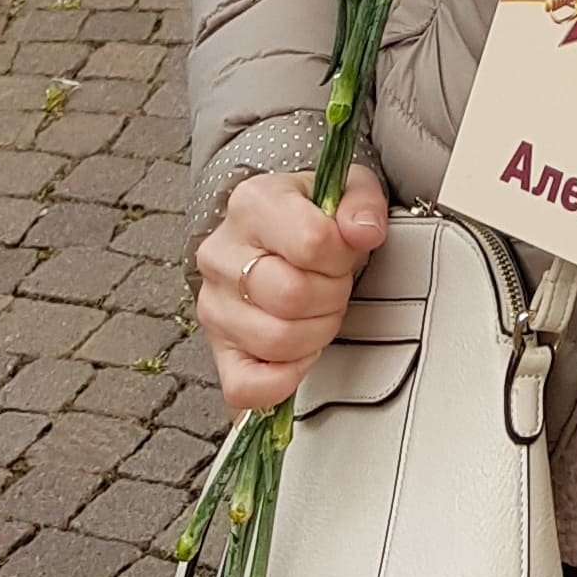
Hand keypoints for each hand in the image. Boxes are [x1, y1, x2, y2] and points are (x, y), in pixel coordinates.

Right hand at [193, 166, 387, 416]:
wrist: (272, 237)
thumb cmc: (309, 217)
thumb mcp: (345, 189)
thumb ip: (362, 203)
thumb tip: (362, 231)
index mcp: (252, 204)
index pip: (311, 241)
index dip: (341, 255)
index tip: (343, 253)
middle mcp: (221, 254)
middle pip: (292, 295)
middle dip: (332, 295)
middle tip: (335, 286)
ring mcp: (214, 305)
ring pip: (276, 340)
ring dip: (315, 334)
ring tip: (318, 312)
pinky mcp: (217, 349)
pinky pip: (244, 386)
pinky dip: (282, 381)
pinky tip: (299, 356)